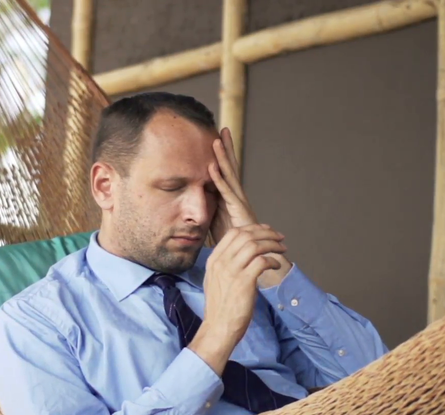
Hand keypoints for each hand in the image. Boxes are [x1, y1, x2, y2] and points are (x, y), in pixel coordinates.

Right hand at [189, 224, 285, 375]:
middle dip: (266, 233)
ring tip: (282, 249)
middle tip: (279, 238)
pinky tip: (277, 265)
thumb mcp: (215, 280)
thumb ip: (225, 264)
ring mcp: (232, 272)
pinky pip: (262, 261)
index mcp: (214, 260)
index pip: (234, 233)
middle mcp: (221, 262)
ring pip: (255, 245)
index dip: (253, 228)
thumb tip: (243, 253)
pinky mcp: (244, 282)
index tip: (266, 231)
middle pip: (246, 235)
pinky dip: (273, 260)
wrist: (218, 327)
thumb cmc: (220, 307)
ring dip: (272, 244)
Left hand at [208, 127, 291, 288]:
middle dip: (226, 148)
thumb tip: (192, 208)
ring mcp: (238, 202)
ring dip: (222, 157)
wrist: (252, 256)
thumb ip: (207, 212)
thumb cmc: (233, 243)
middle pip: (230, 167)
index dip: (220, 156)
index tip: (214, 139)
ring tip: (217, 139)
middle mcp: (236, 196)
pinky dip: (219, 179)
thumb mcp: (214, 223)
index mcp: (230, 197)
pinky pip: (226, 192)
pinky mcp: (238, 210)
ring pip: (229, 175)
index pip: (225, 172)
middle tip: (222, 128)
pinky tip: (212, 167)